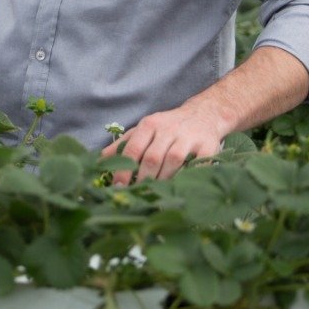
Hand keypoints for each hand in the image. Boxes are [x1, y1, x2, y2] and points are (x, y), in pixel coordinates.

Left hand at [100, 102, 228, 184]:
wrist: (204, 114)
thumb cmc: (168, 127)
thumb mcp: (144, 130)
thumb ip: (123, 144)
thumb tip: (99, 160)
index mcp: (150, 125)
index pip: (132, 149)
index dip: (124, 170)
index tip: (118, 187)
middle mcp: (169, 129)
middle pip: (152, 157)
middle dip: (143, 179)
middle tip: (137, 194)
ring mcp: (189, 137)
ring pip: (173, 161)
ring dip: (163, 180)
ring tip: (155, 194)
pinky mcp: (208, 147)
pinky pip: (198, 164)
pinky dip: (189, 177)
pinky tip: (181, 188)